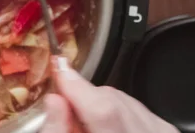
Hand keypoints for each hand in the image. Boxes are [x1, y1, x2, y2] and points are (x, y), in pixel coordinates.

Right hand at [40, 60, 178, 132]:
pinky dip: (120, 115)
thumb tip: (54, 100)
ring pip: (126, 102)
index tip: (59, 67)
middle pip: (111, 100)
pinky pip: (140, 110)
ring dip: (102, 108)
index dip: (77, 85)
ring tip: (90, 129)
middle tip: (68, 116)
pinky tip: (109, 130)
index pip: (103, 108)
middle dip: (84, 100)